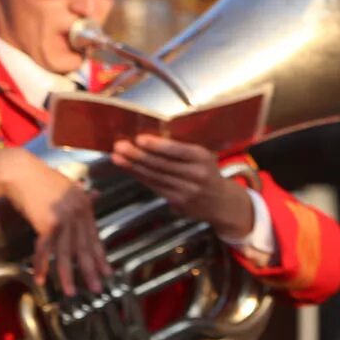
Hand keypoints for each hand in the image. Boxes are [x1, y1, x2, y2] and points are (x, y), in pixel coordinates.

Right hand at [9, 153, 110, 296]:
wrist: (20, 171)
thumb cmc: (41, 178)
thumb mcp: (68, 186)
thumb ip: (83, 195)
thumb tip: (97, 194)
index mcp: (85, 207)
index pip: (95, 238)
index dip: (100, 257)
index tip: (107, 272)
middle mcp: (79, 214)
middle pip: (85, 248)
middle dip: (90, 271)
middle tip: (97, 289)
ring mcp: (64, 218)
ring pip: (67, 252)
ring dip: (67, 275)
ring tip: (69, 292)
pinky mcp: (48, 223)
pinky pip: (45, 249)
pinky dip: (42, 264)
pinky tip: (41, 277)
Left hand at [110, 136, 254, 239]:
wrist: (221, 202)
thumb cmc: (207, 173)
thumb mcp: (202, 157)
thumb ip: (180, 151)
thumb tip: (149, 140)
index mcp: (203, 158)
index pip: (178, 151)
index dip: (158, 145)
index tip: (140, 138)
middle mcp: (196, 174)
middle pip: (162, 164)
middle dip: (138, 155)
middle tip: (120, 146)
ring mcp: (186, 190)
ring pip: (155, 176)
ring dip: (134, 166)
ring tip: (117, 157)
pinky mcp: (177, 201)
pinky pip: (155, 186)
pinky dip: (140, 177)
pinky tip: (129, 169)